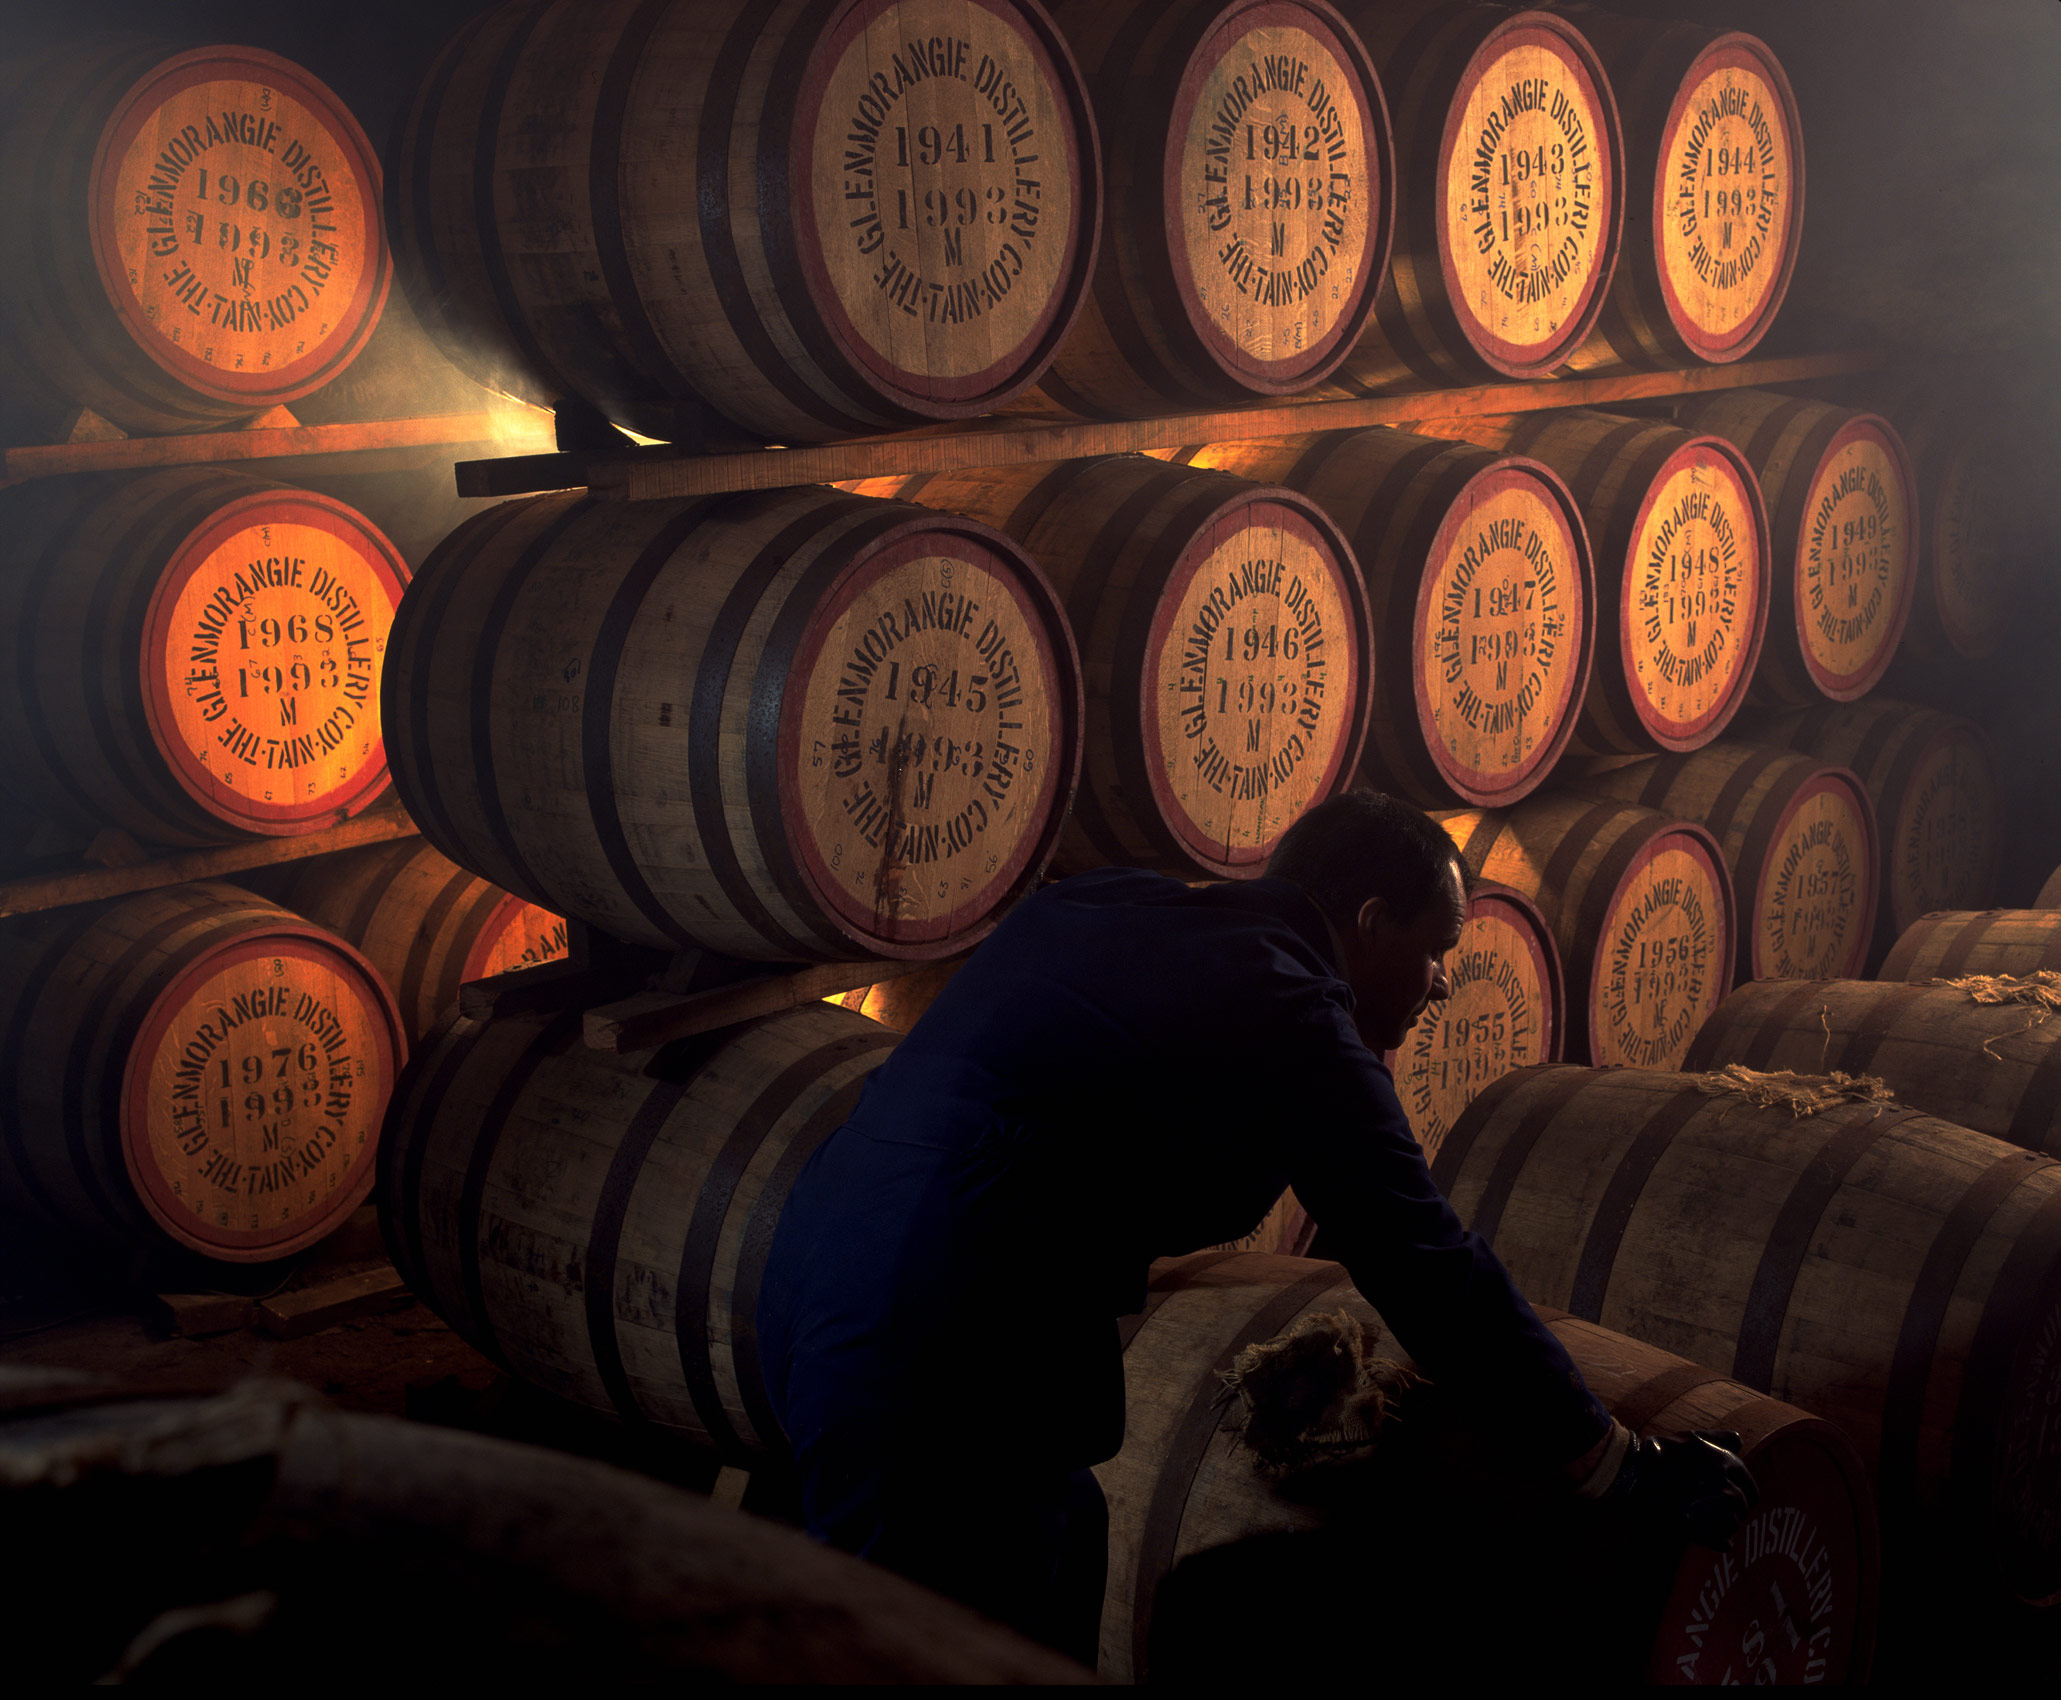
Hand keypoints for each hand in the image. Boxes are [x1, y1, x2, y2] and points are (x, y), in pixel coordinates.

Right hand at [1603, 1429, 1758, 1549]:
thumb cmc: (1662, 1451)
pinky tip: (1718, 1540)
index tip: (1740, 1499)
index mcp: (1724, 1463)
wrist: (1633, 1470)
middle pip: (1742, 1507)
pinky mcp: (1695, 1526)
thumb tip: (1738, 1440)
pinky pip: (1721, 1542)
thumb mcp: (1691, 1438)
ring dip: (1728, 1526)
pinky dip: (1721, 1542)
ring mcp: (1708, 1506)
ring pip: (1733, 1525)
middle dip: (1738, 1512)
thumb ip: (1718, 1438)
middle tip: (1726, 1512)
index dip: (1747, 1495)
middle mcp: (1721, 1484)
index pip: (1751, 1488)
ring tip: (1717, 1523)